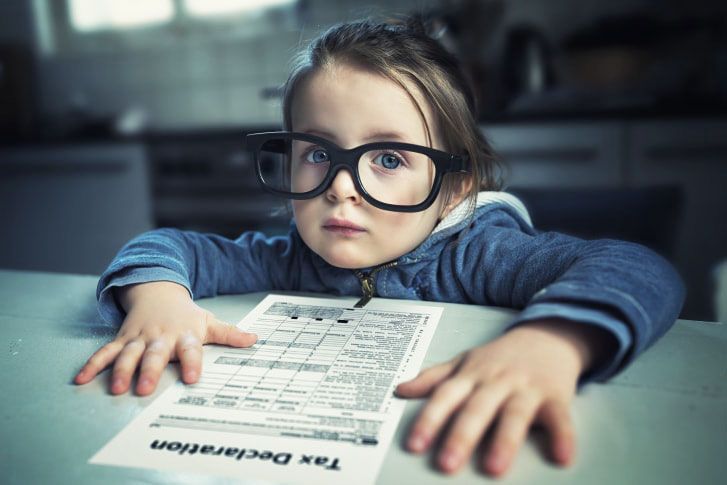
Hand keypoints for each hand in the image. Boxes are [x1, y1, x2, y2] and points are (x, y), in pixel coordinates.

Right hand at [74, 281, 256, 394]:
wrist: (157, 291)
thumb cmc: (186, 315)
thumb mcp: (209, 321)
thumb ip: (229, 334)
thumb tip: (254, 340)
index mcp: (184, 334)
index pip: (191, 350)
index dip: (192, 363)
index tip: (193, 378)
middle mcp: (160, 337)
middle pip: (155, 354)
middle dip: (149, 370)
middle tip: (146, 388)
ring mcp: (139, 338)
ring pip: (128, 354)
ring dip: (122, 370)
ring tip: (117, 388)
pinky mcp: (122, 340)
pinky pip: (106, 352)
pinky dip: (93, 364)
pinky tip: (82, 379)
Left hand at [396, 319, 604, 476]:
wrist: (547, 336)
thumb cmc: (500, 356)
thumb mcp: (464, 362)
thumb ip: (434, 378)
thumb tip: (400, 390)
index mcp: (472, 375)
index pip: (446, 397)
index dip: (429, 420)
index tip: (414, 445)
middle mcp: (497, 381)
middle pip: (477, 408)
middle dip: (461, 436)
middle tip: (447, 464)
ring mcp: (527, 388)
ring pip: (515, 414)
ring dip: (504, 441)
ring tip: (494, 468)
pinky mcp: (556, 396)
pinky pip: (560, 418)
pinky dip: (563, 437)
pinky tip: (562, 457)